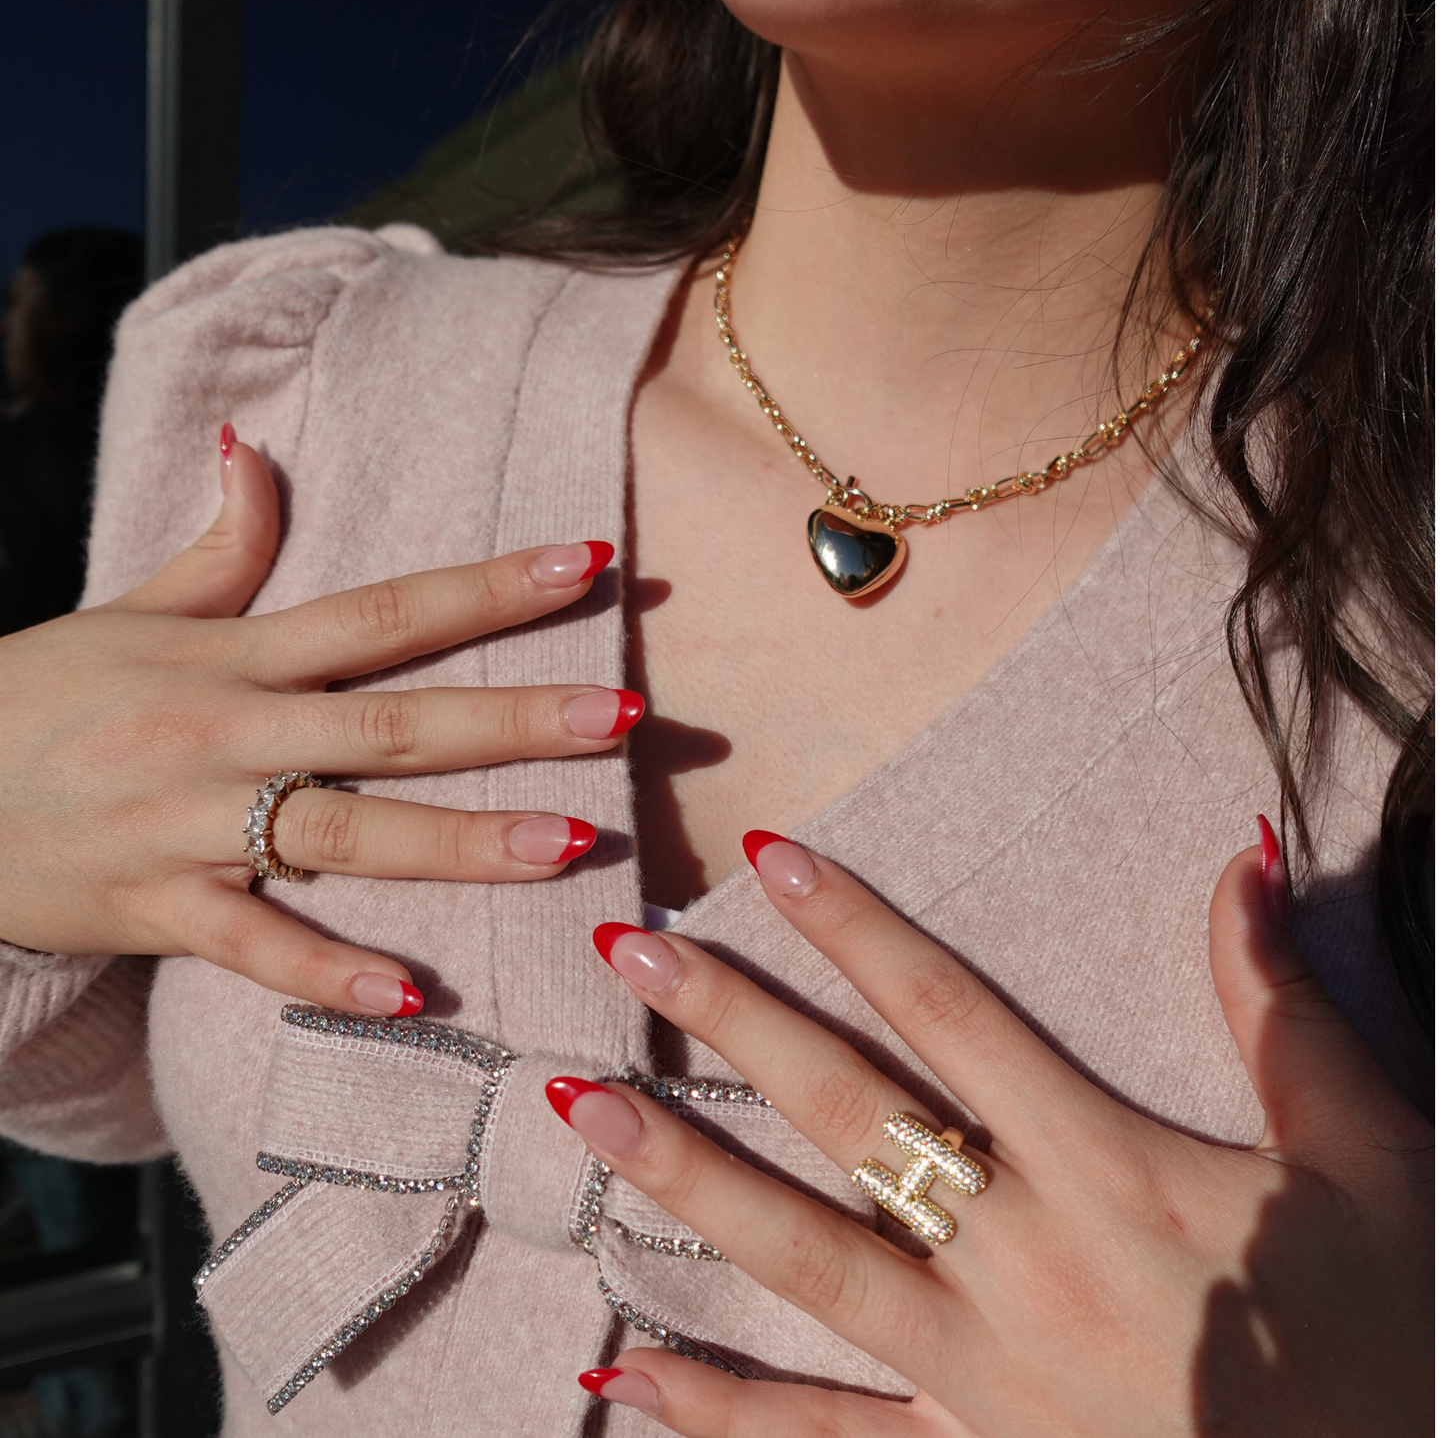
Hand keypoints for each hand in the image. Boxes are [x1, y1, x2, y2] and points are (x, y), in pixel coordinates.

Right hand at [0, 431, 640, 1013]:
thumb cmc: (35, 697)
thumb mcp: (124, 609)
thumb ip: (217, 545)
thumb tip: (257, 446)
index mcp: (230, 653)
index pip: (384, 610)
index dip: (489, 588)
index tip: (588, 564)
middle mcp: (224, 733)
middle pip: (391, 722)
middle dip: (512, 719)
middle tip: (623, 715)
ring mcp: (192, 826)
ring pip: (343, 832)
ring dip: (457, 841)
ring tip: (567, 843)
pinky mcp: (157, 909)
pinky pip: (252, 947)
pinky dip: (328, 972)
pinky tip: (414, 995)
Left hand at [551, 824, 1430, 1435]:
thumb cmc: (1392, 1337)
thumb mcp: (1367, 1160)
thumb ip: (1280, 1009)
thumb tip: (1241, 857)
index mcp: (1114, 1170)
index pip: (953, 1015)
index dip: (857, 928)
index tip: (770, 855)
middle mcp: (1027, 1264)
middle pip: (852, 1116)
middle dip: (737, 1024)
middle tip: (633, 952)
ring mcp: (985, 1382)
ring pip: (809, 1264)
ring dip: (692, 1183)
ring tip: (590, 1116)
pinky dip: (722, 1414)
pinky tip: (624, 1372)